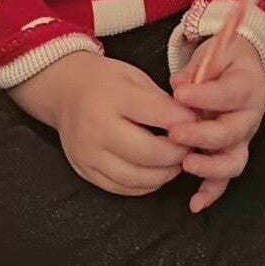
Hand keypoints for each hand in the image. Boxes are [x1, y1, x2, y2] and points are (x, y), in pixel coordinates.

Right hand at [8, 52, 187, 196]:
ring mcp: (88, 154)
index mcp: (112, 97)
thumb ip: (160, 101)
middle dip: (177, 154)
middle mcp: (97, 128)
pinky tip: (156, 173)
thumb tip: (192, 122)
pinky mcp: (84, 171)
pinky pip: (121, 188)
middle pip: (148, 153)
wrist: (63, 90)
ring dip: (164, 174)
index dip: (185, 121)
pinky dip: (144, 185)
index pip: (157, 114)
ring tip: (177, 162)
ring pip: (136, 178)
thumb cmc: (104, 80)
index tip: (200, 122)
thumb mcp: (134, 77)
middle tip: (192, 148)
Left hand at [168, 36, 264, 212]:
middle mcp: (249, 117)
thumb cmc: (224, 60)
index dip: (204, 96)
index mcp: (248, 86)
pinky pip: (224, 179)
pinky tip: (195, 204)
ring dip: (209, 166)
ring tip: (186, 164)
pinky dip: (211, 192)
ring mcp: (243, 139)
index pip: (228, 93)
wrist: (242, 68)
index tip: (178, 94)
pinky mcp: (232, 155)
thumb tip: (178, 85)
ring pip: (233, 162)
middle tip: (175, 133)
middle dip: (201, 136)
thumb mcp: (214, 54)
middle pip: (230, 133)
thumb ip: (196, 70)